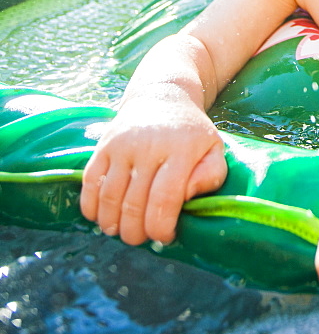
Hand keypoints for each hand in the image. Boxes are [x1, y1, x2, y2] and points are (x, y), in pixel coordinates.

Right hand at [80, 92, 226, 245]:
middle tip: (141, 238)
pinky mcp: (103, 145)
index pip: (165, 200)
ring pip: (109, 197)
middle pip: (134, 204)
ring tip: (121, 232)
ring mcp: (123, 145)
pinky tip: (100, 217)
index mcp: (181, 150)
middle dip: (136, 233)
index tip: (165, 237)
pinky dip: (91, 206)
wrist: (162, 95)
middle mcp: (149, 146)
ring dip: (112, 224)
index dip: (161, 228)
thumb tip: (188, 196)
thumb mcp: (214, 148)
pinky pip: (90, 182)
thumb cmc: (191, 132)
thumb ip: (211, 174)